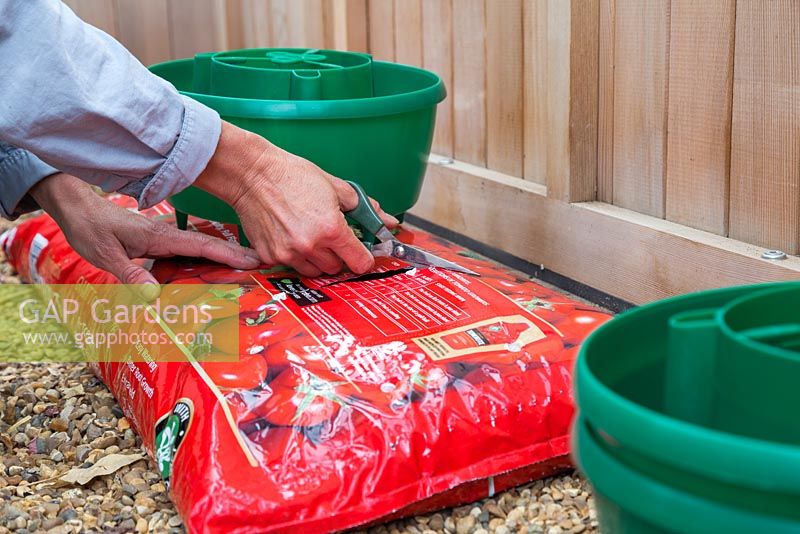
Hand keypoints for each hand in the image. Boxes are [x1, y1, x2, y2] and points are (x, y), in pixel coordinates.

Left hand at [30, 174, 260, 288]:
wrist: (78, 210)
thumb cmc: (91, 229)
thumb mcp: (105, 255)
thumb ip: (130, 274)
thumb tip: (154, 296)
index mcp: (161, 236)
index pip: (202, 244)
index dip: (228, 253)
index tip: (253, 260)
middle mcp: (168, 235)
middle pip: (210, 244)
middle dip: (238, 253)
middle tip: (265, 263)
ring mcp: (165, 238)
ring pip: (202, 247)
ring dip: (225, 256)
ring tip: (249, 267)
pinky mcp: (159, 242)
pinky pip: (189, 251)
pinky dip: (207, 258)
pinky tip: (214, 268)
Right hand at [194, 122, 397, 277]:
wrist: (252, 175)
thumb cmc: (293, 176)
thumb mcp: (335, 187)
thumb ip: (364, 208)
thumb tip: (386, 221)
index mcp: (331, 229)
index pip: (359, 262)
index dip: (364, 258)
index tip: (362, 253)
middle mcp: (311, 246)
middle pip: (337, 268)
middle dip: (339, 255)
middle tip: (332, 237)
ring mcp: (289, 253)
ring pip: (315, 270)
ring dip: (318, 259)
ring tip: (310, 236)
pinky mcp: (270, 256)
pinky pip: (291, 266)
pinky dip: (295, 256)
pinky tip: (291, 236)